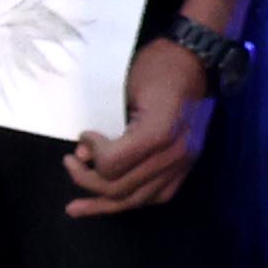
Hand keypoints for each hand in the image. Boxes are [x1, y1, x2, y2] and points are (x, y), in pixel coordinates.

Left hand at [65, 38, 213, 215]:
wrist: (196, 60)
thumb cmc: (157, 67)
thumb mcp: (123, 88)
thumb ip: (103, 125)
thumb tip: (82, 156)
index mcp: (160, 131)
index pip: (113, 165)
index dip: (92, 153)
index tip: (85, 134)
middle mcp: (176, 153)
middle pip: (122, 188)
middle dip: (87, 180)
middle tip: (71, 163)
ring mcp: (185, 162)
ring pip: (138, 200)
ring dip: (104, 204)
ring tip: (78, 207)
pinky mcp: (187, 166)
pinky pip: (158, 197)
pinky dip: (132, 200)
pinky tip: (114, 201)